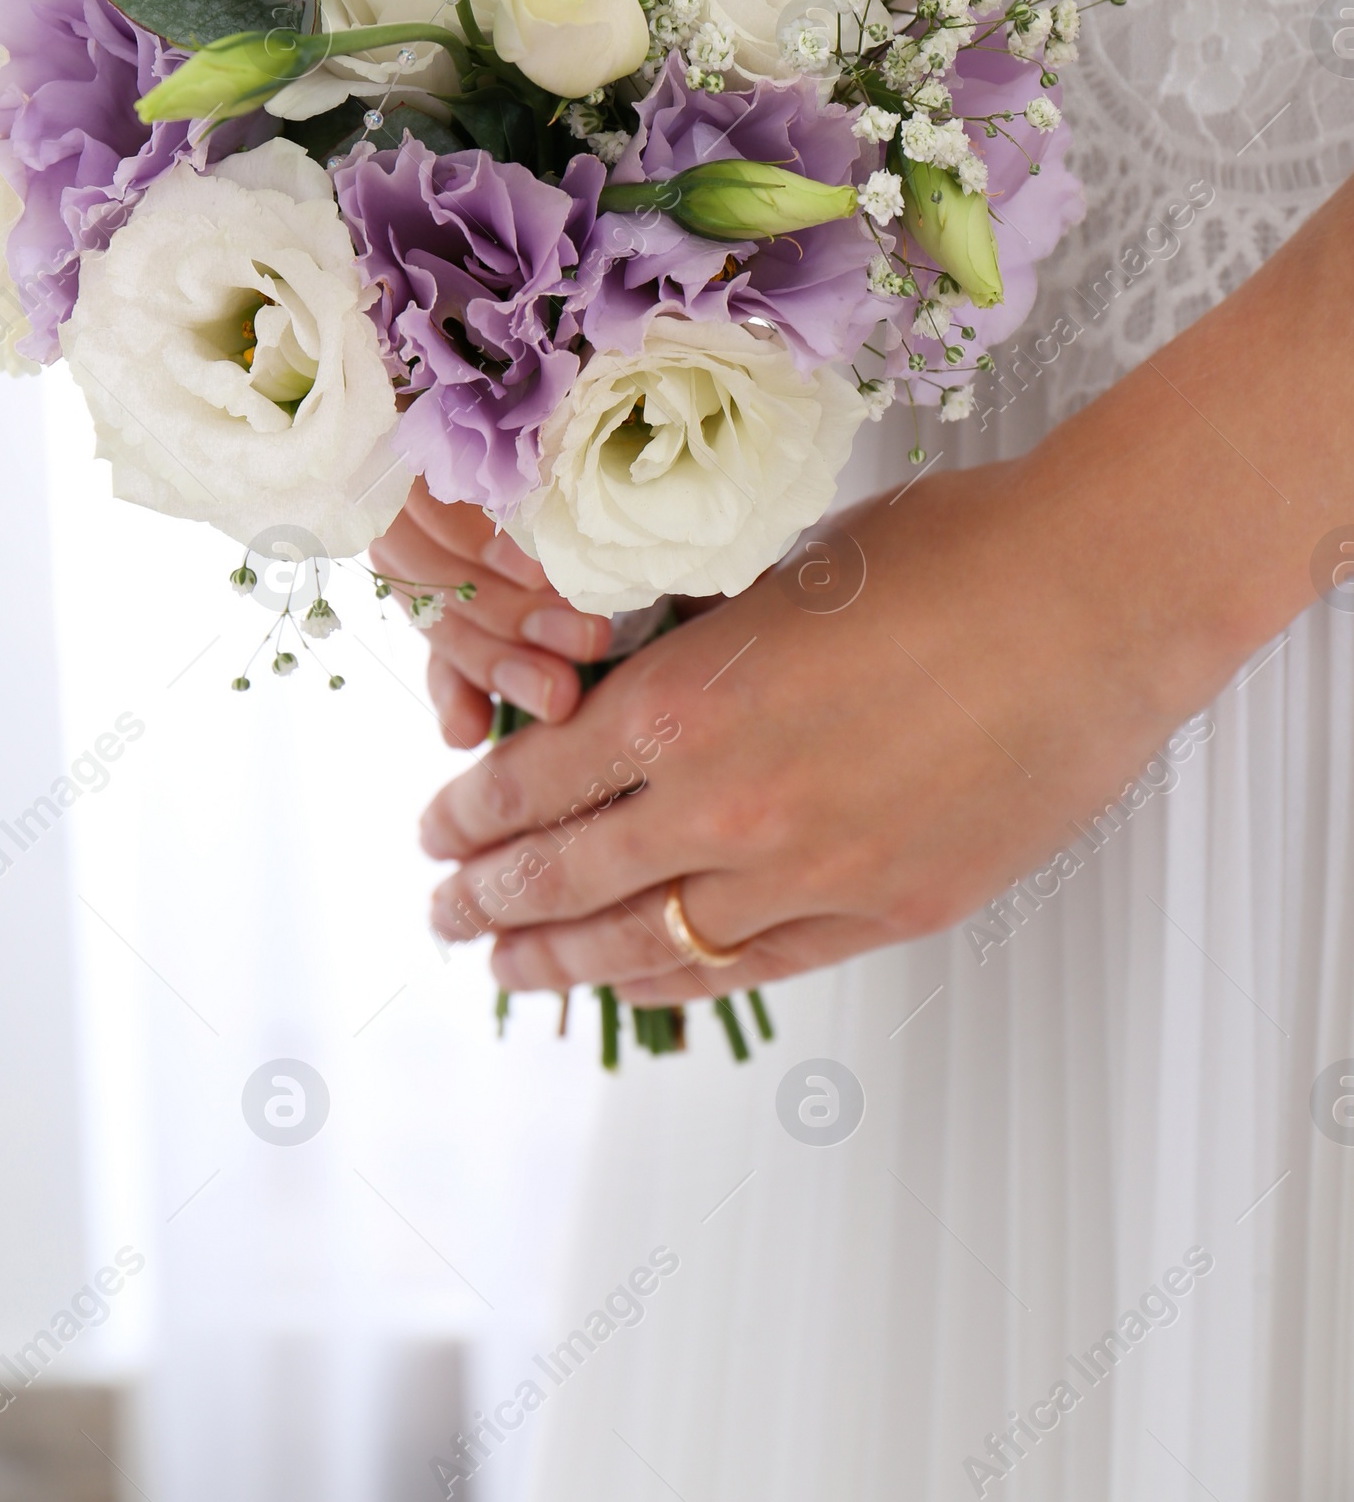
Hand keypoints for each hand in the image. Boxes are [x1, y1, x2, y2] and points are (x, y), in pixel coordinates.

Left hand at [415, 422, 1276, 1000]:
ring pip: (648, 940)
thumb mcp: (781, 573)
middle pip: (569, 875)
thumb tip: (633, 684)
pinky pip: (751, 968)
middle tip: (445, 911)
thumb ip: (698, 646)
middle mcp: (727, 804)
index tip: (438, 829)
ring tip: (509, 968)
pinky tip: (635, 983)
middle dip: (489, 898)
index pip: (535, 783)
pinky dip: (679, 980)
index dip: (473, 813)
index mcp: (685, 701)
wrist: (1097, 603)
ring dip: (564, 958)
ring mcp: (808, 874)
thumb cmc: (950, 553)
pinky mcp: (888, 912)